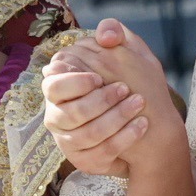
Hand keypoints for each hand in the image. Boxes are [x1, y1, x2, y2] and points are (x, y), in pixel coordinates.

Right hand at [43, 19, 181, 174]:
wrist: (143, 125)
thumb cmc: (127, 85)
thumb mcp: (125, 55)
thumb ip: (115, 36)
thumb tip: (106, 35)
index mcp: (57, 90)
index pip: (52, 86)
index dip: (73, 83)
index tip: (97, 77)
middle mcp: (57, 117)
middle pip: (70, 112)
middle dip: (100, 101)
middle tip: (125, 89)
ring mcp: (68, 140)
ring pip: (86, 134)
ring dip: (115, 119)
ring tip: (138, 104)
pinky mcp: (83, 160)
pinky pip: (100, 154)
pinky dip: (124, 139)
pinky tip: (141, 125)